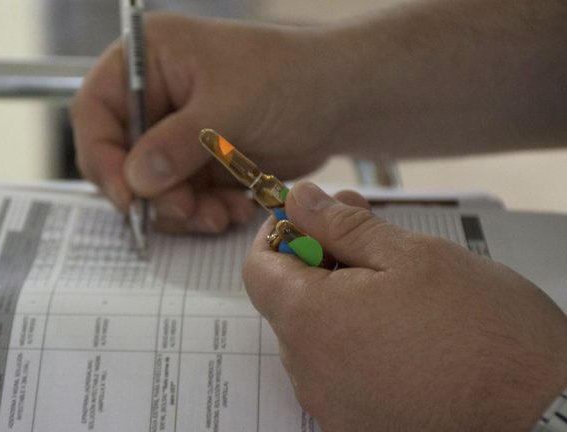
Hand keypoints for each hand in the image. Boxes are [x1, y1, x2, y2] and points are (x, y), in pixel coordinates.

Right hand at [71, 14, 336, 233]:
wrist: (340, 100)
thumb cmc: (290, 78)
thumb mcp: (230, 106)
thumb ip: (178, 143)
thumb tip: (134, 181)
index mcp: (147, 60)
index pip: (95, 110)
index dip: (102, 156)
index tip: (127, 196)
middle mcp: (154, 96)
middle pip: (118, 157)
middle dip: (150, 193)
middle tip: (184, 211)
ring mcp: (175, 132)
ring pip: (151, 187)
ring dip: (181, 210)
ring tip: (219, 214)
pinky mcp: (197, 162)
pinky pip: (181, 199)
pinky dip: (203, 212)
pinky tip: (234, 209)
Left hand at [244, 180, 566, 430]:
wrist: (541, 413)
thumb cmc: (483, 330)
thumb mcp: (412, 255)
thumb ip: (342, 226)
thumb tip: (298, 200)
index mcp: (311, 322)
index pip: (257, 270)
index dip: (279, 236)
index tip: (312, 219)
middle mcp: (309, 372)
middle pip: (287, 303)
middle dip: (318, 263)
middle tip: (366, 239)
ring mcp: (332, 405)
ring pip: (314, 338)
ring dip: (339, 303)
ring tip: (396, 286)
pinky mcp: (358, 425)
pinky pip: (338, 373)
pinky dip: (356, 343)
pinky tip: (403, 330)